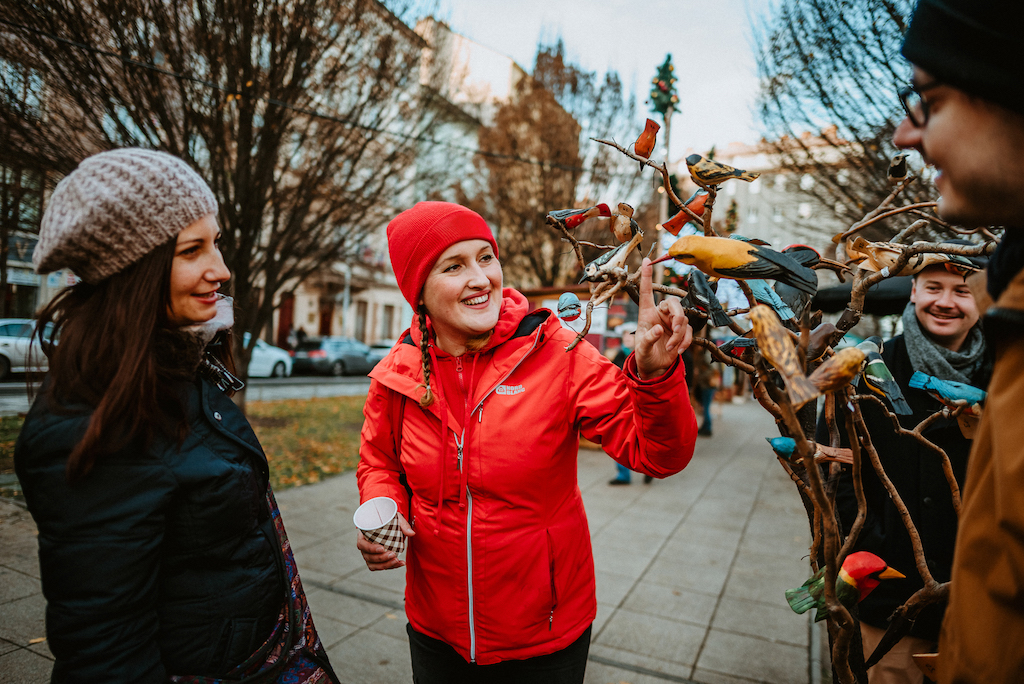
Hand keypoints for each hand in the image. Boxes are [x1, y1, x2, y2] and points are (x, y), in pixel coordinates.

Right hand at [356, 512, 415, 570]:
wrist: (389, 523)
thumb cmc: (387, 519)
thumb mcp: (394, 518)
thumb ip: (403, 525)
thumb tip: (412, 533)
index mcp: (363, 535)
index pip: (361, 544)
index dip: (370, 548)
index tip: (382, 548)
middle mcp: (364, 546)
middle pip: (368, 557)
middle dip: (381, 558)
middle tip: (393, 554)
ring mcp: (369, 555)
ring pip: (373, 564)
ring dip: (385, 565)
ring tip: (397, 561)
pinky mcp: (376, 560)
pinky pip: (380, 566)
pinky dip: (390, 566)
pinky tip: (399, 564)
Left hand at [635, 257, 692, 379]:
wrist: (655, 368)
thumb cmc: (644, 355)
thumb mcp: (642, 349)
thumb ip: (649, 339)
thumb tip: (659, 329)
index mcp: (646, 314)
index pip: (647, 292)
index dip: (646, 277)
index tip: (646, 261)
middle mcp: (660, 314)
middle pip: (673, 303)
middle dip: (678, 316)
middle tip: (676, 329)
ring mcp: (672, 322)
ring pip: (683, 320)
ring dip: (679, 335)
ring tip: (670, 348)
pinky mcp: (681, 332)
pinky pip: (688, 332)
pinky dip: (684, 342)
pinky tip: (677, 350)